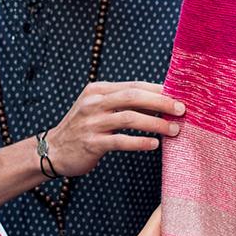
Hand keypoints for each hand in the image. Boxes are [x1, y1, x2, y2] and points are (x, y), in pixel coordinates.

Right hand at [45, 82, 185, 178]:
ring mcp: (91, 123)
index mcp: (98, 90)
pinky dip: (140, 142)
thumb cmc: (83, 128)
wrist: (53, 150)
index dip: (158, 89)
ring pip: (129, 118)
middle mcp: (94, 103)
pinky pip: (120, 141)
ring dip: (155, 123)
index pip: (133, 85)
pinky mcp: (91, 143)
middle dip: (161, 102)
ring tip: (173, 129)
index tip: (178, 95)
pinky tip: (154, 145)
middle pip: (133, 97)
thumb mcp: (98, 108)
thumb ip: (123, 103)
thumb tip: (160, 102)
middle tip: (181, 109)